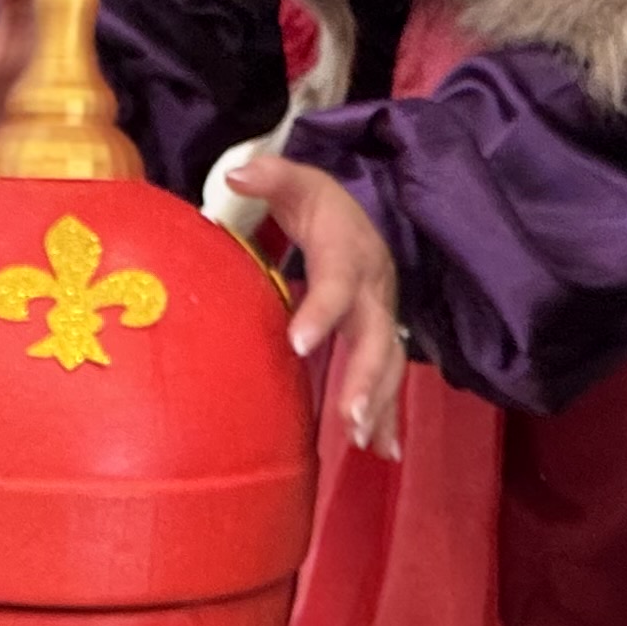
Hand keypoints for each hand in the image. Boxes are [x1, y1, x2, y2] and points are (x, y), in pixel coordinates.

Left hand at [225, 151, 405, 452]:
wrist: (364, 220)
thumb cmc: (323, 208)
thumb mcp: (300, 184)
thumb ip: (271, 177)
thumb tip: (235, 174)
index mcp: (348, 256)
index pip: (336, 284)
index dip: (321, 312)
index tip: (298, 342)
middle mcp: (373, 291)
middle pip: (376, 337)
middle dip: (365, 377)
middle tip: (348, 415)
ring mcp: (382, 318)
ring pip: (389, 364)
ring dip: (379, 404)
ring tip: (364, 440)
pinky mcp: (382, 340)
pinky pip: (390, 380)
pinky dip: (389, 416)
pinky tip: (383, 451)